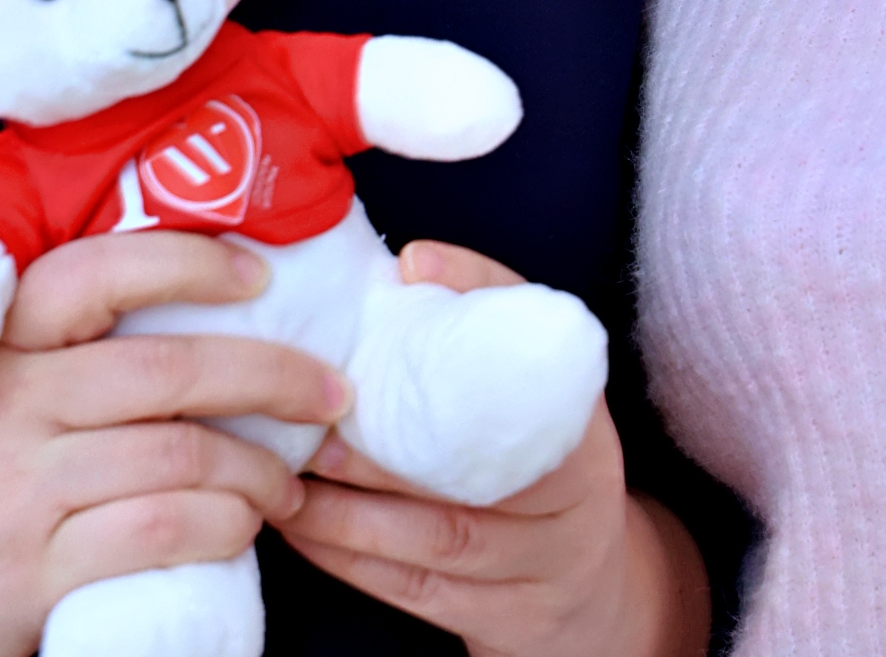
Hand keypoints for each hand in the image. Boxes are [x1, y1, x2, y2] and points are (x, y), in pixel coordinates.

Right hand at [0, 230, 351, 656]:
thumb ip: (54, 335)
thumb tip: (199, 288)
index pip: (96, 273)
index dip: (187, 261)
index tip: (258, 272)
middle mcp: (3, 406)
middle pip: (165, 372)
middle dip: (271, 376)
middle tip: (329, 389)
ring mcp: (16, 494)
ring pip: (177, 461)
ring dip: (260, 470)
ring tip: (291, 478)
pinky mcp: (31, 576)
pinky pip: (159, 536)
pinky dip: (223, 528)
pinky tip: (245, 527)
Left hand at [275, 242, 708, 656]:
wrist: (594, 592)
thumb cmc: (543, 473)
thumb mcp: (543, 408)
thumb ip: (489, 346)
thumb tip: (408, 266)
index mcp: (584, 421)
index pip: (536, 347)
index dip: (478, 297)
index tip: (411, 267)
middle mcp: (577, 494)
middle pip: (478, 468)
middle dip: (386, 447)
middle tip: (317, 417)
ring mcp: (544, 565)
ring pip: (439, 540)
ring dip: (353, 514)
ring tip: (292, 480)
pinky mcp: (507, 621)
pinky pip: (420, 594)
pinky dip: (355, 565)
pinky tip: (305, 535)